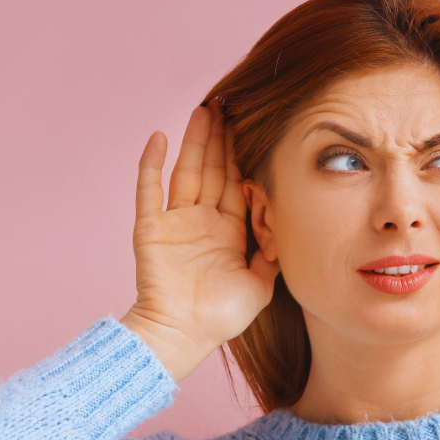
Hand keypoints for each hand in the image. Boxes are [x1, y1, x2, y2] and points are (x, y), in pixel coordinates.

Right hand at [120, 97, 280, 381]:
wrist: (182, 336)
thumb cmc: (220, 317)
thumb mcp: (261, 284)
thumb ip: (275, 253)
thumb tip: (290, 225)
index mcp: (227, 231)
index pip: (238, 183)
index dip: (244, 156)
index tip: (253, 126)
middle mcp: (202, 221)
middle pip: (213, 169)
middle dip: (221, 138)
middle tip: (229, 103)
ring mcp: (175, 222)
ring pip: (187, 171)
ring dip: (194, 141)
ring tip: (204, 109)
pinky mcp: (150, 228)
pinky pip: (149, 190)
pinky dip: (152, 164)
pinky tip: (159, 138)